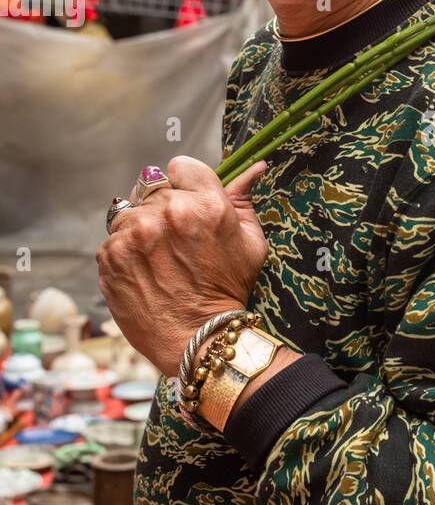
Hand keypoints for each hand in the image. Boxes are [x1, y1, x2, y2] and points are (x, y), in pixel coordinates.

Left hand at [96, 156, 269, 378]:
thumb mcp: (250, 243)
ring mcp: (134, 234)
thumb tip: (253, 167)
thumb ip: (243, 199)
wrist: (197, 338)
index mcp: (205, 204)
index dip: (186, 185)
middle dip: (164, 209)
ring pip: (129, 212)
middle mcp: (167, 213)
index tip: (189, 206)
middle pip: (153, 188)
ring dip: (140, 229)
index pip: (180, 166)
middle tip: (176, 242)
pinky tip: (143, 273)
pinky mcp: (110, 256)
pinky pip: (113, 240)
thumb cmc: (227, 291)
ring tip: (157, 259)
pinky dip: (124, 254)